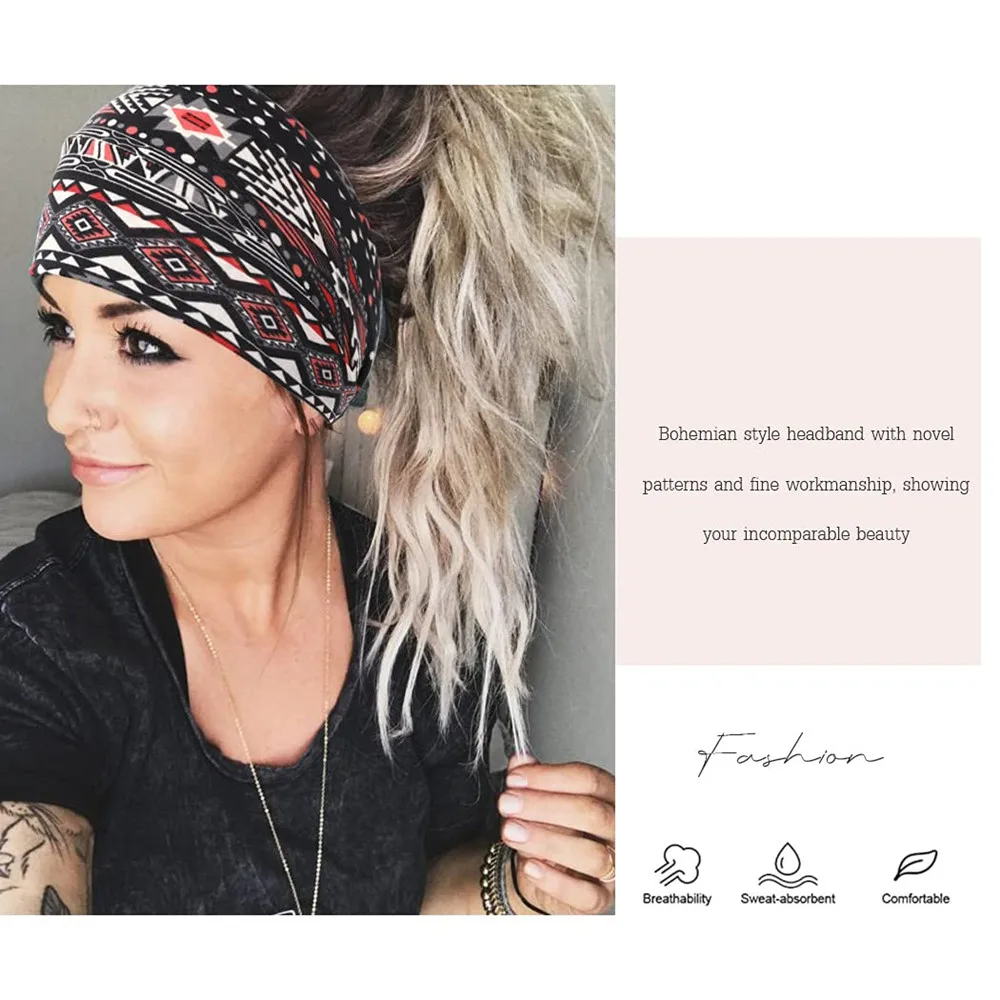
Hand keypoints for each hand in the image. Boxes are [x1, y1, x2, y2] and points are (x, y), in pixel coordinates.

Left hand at [497, 753, 614, 914]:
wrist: (543, 870)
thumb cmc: (552, 828)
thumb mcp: (542, 799)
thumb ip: (535, 780)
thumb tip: (520, 761)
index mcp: (610, 798)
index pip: (590, 780)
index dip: (551, 777)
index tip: (515, 778)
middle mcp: (619, 831)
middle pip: (592, 814)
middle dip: (545, 806)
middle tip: (508, 803)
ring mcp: (614, 867)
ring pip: (593, 855)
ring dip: (547, 841)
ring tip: (511, 831)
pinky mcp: (601, 899)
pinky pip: (586, 894)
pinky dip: (556, 881)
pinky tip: (530, 866)